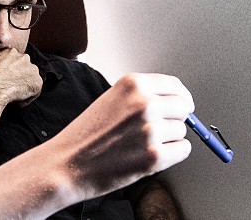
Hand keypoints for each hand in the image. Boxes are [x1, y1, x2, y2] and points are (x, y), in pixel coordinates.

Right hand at [0, 48, 42, 106]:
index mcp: (10, 53)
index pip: (14, 63)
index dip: (10, 73)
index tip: (3, 81)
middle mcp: (24, 58)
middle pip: (24, 70)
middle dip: (18, 80)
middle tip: (8, 89)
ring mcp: (32, 70)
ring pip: (30, 81)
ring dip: (23, 89)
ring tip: (12, 96)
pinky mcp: (37, 82)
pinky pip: (35, 92)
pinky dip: (28, 98)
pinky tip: (17, 102)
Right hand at [47, 73, 193, 198]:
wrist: (66, 164)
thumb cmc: (84, 136)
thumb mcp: (110, 100)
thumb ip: (140, 97)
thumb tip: (174, 103)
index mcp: (133, 85)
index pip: (174, 86)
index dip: (181, 97)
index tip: (184, 105)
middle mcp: (144, 104)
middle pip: (183, 108)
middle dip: (174, 119)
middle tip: (157, 131)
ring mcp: (150, 130)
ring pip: (182, 131)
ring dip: (169, 139)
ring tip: (142, 145)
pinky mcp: (154, 157)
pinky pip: (182, 150)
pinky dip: (172, 155)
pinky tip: (150, 156)